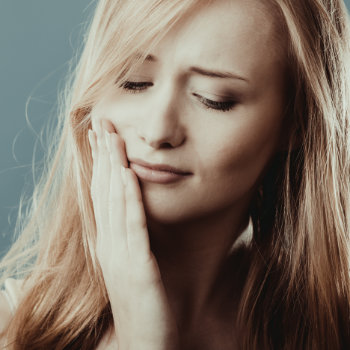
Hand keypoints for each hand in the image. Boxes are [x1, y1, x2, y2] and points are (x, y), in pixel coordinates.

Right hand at [88, 119, 178, 349]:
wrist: (144, 341)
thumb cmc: (142, 302)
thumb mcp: (133, 264)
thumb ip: (131, 238)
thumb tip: (132, 211)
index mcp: (109, 242)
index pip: (102, 195)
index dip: (100, 164)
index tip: (100, 138)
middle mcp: (109, 244)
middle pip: (104, 191)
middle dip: (103, 155)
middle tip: (102, 124)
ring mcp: (120, 254)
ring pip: (115, 202)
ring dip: (113, 167)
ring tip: (112, 137)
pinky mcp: (136, 267)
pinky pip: (133, 225)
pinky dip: (129, 197)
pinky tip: (128, 175)